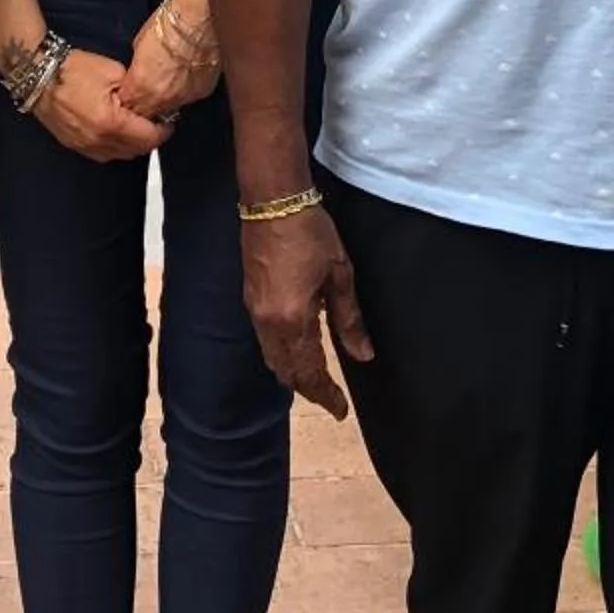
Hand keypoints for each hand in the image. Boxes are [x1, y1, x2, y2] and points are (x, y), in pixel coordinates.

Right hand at [32, 49, 170, 161]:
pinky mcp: (74, 146)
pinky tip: (118, 132)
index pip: (148, 137)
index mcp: (111, 122)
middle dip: (150, 137)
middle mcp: (98, 141)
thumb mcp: (112, 71)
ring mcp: (85, 146)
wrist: (38, 75)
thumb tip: (149, 101)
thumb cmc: (72, 70)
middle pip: (136, 150)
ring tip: (138, 126)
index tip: (169, 120)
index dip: (163, 129)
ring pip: (121, 155)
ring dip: (133, 144)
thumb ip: (134, 90)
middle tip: (156, 122)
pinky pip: (103, 154)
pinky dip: (116, 147)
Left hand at [116, 6, 219, 122]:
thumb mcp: (139, 45)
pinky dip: (185, 91)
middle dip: (145, 104)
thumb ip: (138, 68)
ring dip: (166, 99)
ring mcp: (184, 98)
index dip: (128, 100)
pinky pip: (189, 98)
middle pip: (148, 112)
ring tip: (168, 80)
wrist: (197, 19)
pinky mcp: (202, 92)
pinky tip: (186, 74)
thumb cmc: (167, 25)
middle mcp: (161, 98)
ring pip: (169, 108)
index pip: (127, 107)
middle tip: (148, 88)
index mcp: (140, 87)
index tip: (130, 93)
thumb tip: (141, 72)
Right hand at [245, 205, 371, 418]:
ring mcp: (254, 311)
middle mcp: (268, 323)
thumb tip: (363, 355)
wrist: (273, 202)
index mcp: (293, 320)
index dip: (326, 395)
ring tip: (315, 380)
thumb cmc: (311, 233)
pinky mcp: (250, 298)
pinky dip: (281, 355)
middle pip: (285, 371)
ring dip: (292, 374)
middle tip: (331, 399)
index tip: (341, 411)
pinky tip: (296, 350)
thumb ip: (350, 320)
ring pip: (272, 358)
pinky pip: (265, 341)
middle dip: (308, 389)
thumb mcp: (340, 275)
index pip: (309, 372)